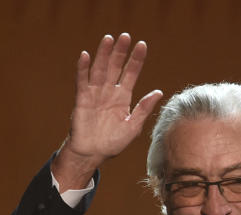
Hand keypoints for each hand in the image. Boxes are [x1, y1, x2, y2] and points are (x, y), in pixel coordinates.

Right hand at [51, 33, 163, 188]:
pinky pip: (82, 81)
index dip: (136, 60)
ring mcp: (95, 94)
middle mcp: (109, 92)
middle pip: (115, 67)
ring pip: (100, 70)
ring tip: (108, 39)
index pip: (131, 74)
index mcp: (123, 98)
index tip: (142, 45)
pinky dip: (83, 68)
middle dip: (120, 52)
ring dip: (103, 54)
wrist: (93, 154)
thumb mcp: (133, 127)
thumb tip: (158, 92)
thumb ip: (143, 109)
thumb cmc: (113, 143)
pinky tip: (85, 55)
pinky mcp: (82, 100)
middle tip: (125, 36)